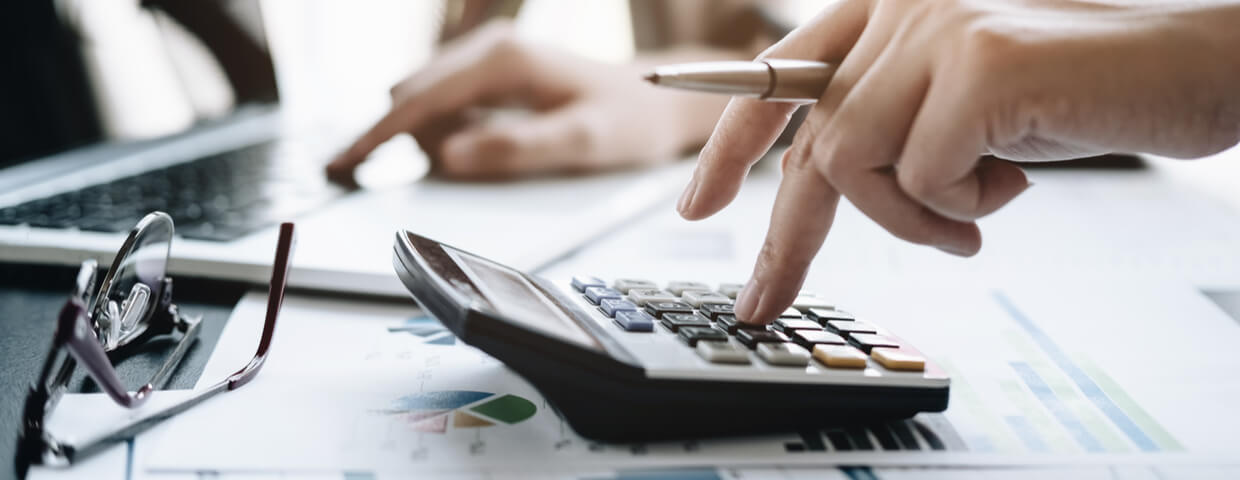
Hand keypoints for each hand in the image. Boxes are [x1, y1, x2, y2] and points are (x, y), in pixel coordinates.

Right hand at [327, 21, 731, 183]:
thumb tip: (448, 158)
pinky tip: (484, 145)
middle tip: (441, 176)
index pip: (418, 102)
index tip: (341, 166)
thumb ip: (513, 151)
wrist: (657, 100)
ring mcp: (487, 57)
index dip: (375, 137)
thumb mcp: (579, 144)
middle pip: (412, 99)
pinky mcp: (491, 72)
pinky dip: (447, 131)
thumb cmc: (626, 121)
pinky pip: (446, 104)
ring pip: (425, 102)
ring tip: (493, 155)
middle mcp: (489, 49)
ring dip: (433, 139)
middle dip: (404, 143)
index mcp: (503, 60)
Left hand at [679, 0, 1239, 323]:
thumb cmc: (1082, 91)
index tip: (696, 204)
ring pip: (854, 161)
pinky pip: (921, 174)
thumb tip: (821, 180)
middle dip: (791, 234)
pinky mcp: (979, 61)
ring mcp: (937, 25)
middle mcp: (902, 3)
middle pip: (812, 138)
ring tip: (975, 214)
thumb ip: (893, 123)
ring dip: (911, 216)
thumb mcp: (962, 108)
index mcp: (891, 8)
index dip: (730, 143)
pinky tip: (1012, 183)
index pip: (780, 77)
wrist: (1195, 66)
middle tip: (769, 296)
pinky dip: (961, 206)